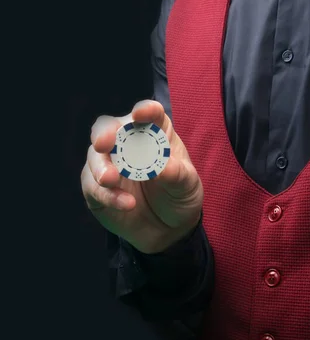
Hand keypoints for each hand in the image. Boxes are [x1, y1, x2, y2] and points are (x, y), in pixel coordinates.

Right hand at [81, 100, 203, 252]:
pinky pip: (93, 186)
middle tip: (104, 144)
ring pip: (94, 155)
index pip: (149, 114)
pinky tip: (127, 204)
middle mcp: (128, 143)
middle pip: (109, 126)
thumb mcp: (187, 186)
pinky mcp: (96, 188)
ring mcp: (110, 164)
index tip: (141, 114)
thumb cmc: (179, 197)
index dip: (145, 110)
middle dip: (105, 132)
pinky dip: (107, 194)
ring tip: (111, 180)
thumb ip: (178, 175)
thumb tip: (164, 167)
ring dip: (101, 167)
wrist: (168, 229)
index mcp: (155, 133)